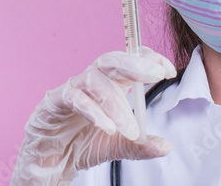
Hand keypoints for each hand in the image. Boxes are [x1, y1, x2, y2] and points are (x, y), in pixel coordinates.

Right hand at [11, 47, 176, 184]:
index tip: (168, 70)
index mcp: (112, 83)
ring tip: (128, 127)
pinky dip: (94, 111)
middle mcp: (93, 80)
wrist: (52, 161)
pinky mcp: (54, 101)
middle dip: (137, 64)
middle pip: (113, 60)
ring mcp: (73, 88)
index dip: (149, 59)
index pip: (131, 61)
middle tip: (156, 75)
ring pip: (95, 79)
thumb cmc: (84, 143)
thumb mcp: (119, 145)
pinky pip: (74, 98)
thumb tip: (166, 146)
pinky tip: (107, 126)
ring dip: (116, 101)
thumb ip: (141, 145)